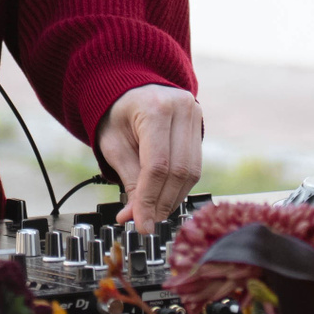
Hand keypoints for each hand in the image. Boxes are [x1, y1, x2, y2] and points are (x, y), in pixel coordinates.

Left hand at [95, 84, 202, 233]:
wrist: (129, 90)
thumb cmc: (117, 115)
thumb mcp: (114, 146)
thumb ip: (129, 181)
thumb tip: (137, 218)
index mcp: (154, 109)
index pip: (157, 165)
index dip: (150, 199)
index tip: (141, 224)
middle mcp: (181, 108)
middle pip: (179, 170)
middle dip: (162, 202)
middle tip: (146, 222)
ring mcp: (194, 115)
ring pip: (192, 172)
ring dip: (173, 199)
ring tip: (154, 212)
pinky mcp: (200, 125)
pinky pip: (195, 166)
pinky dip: (180, 187)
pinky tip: (165, 197)